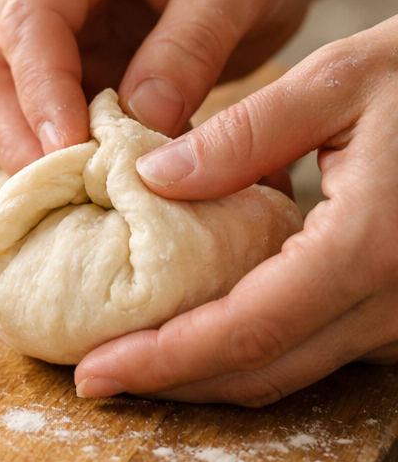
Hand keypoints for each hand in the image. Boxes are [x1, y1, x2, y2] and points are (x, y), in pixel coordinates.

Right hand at [0, 0, 325, 172]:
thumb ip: (187, 49)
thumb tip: (139, 125)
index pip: (26, 21)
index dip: (40, 92)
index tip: (70, 150)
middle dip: (17, 135)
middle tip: (61, 193)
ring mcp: (52, 25)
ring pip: (4, 103)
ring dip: (36, 153)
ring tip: (83, 197)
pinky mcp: (74, 64)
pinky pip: (48, 120)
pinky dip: (68, 155)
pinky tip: (105, 185)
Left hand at [74, 16, 397, 404]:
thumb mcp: (343, 78)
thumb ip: (243, 134)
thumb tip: (151, 179)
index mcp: (370, 247)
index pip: (246, 331)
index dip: (162, 360)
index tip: (94, 372)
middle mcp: (395, 301)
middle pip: (263, 372)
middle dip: (172, 383)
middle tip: (96, 376)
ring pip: (292, 372)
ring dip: (207, 374)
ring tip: (134, 357)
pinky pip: (319, 350)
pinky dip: (253, 351)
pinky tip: (201, 328)